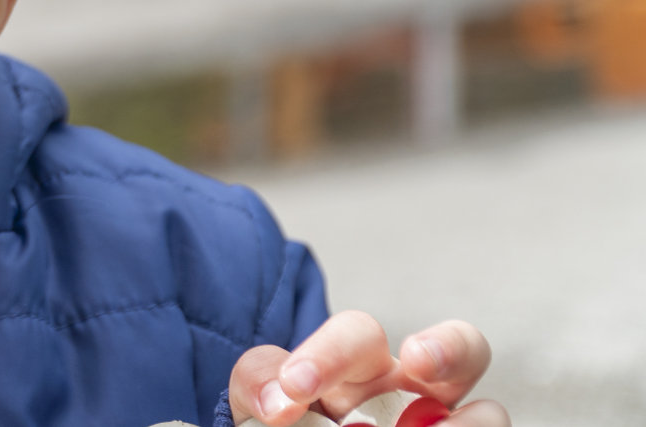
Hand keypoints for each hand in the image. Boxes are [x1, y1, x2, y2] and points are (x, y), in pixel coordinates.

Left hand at [230, 312, 508, 425]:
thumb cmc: (289, 422)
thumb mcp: (262, 398)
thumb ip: (261, 383)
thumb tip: (280, 404)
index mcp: (363, 365)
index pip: (359, 335)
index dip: (329, 354)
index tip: (294, 387)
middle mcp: (418, 393)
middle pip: (466, 347)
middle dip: (449, 346)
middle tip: (418, 359)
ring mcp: (446, 426)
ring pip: (490, 416)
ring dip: (464, 426)